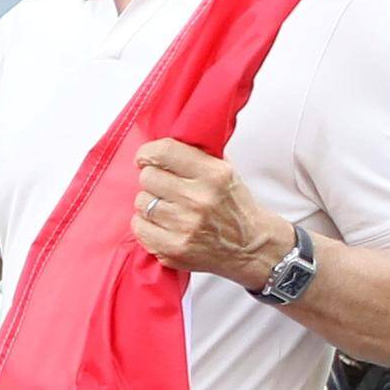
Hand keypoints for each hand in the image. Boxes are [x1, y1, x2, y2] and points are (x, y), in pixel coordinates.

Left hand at [130, 139, 291, 290]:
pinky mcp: (173, 248)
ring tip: (168, 207)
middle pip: (148, 177)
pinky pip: (138, 227)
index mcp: (214, 174)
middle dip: (153, 180)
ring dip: (149, 203)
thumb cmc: (234, 206)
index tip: (146, 158)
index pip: (165, 152)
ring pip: (141, 202)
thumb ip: (198, 154)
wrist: (250, 246)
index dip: (148, 153)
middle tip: (164, 186)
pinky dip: (145, 224)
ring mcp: (184, 225)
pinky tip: (162, 224)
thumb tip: (165, 141)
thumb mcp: (226, 171)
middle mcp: (198, 199)